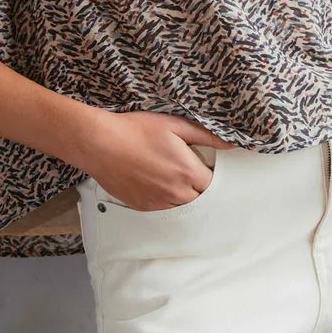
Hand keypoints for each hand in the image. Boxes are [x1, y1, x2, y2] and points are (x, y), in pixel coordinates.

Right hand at [84, 111, 238, 211]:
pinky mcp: (142, 206)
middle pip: (199, 197)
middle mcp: (176, 192)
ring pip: (181, 204)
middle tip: (183, 168)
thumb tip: (231, 143)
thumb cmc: (136, 130)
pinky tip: (153, 180)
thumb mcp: (174, 125)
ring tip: (167, 173)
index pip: (212, 183)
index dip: (208, 173)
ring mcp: (158, 202)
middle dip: (196, 184)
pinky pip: (162, 207)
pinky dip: (163, 197)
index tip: (200, 163)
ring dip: (181, 193)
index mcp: (188, 172)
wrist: (100, 143)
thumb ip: (206, 135)